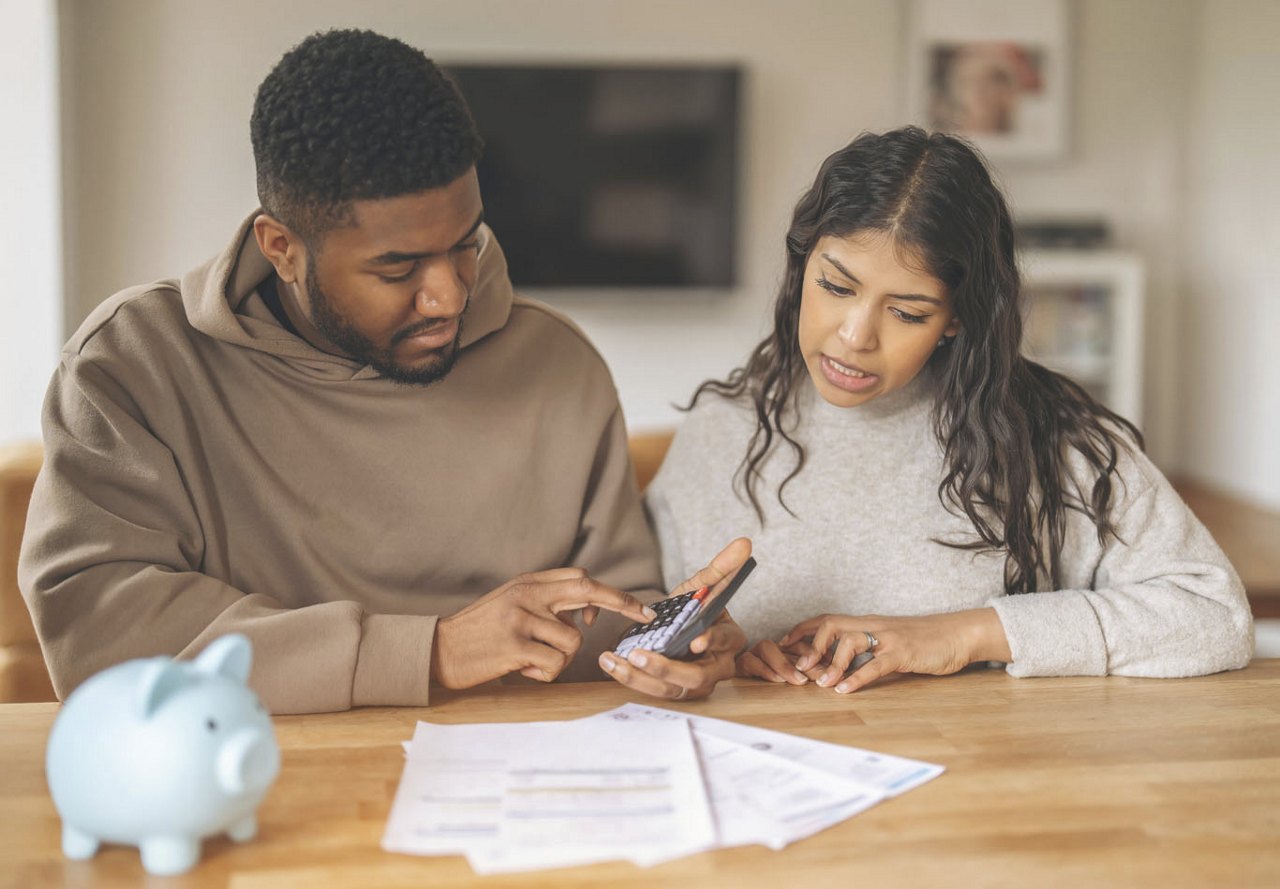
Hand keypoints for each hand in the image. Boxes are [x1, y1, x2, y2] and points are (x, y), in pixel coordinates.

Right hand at [432, 567, 656, 688]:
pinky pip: (554, 664)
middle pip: (587, 591)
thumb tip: (588, 610)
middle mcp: (527, 595)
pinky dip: (544, 674)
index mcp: (528, 583)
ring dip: (561, 659)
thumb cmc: (478, 632)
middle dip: (621, 602)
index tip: (636, 606)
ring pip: (572, 640)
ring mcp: (521, 619)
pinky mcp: (515, 645)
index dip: (610, 593)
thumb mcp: (510, 604)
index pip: (580, 578)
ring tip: (533, 662)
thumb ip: (545, 601)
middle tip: (643, 615)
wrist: (437, 649)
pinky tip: (522, 670)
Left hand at [598, 538, 751, 700]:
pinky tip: (610, 664)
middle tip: (639, 655)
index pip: (724, 642)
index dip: (712, 641)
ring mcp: (694, 686)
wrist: (679, 625)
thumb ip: (722, 567)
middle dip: (666, 669)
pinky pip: (652, 691)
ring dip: (639, 678)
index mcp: (731, 640)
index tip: (695, 641)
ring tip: (614, 661)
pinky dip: (630, 679)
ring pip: (670, 690)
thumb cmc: (696, 608)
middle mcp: (717, 668)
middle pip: (696, 678)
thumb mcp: (705, 585)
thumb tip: (744, 542)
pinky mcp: (673, 691)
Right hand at [736, 638, 825, 684]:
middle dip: (806, 661)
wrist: (733, 676)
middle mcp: (771, 648)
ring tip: (799, 680)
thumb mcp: (795, 677)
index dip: (817, 654)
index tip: (832, 666)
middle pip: (789, 648)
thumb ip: (811, 673)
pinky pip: (751, 662)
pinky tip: (777, 680)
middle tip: (822, 676)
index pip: (803, 645)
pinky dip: (765, 670)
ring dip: (785, 665)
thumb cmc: (770, 680)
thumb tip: (834, 675)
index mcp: (785, 648)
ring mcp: (755, 653)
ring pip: (768, 649)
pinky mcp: (742, 663)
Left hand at [780, 608, 1011, 693]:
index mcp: (868, 623)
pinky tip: (845, 690)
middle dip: (810, 644)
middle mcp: (873, 626)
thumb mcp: (891, 642)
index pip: (827, 619)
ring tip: (819, 683)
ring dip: (831, 663)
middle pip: (831, 625)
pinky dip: (857, 678)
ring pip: (850, 641)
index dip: (802, 630)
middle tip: (797, 666)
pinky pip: (876, 664)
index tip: (783, 644)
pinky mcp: (904, 653)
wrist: (958, 634)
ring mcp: (888, 638)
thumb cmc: (924, 641)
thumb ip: (868, 649)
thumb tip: (842, 664)